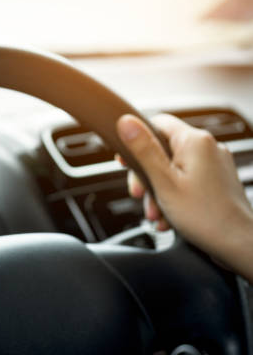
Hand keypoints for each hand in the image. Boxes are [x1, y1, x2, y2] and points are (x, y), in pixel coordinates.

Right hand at [116, 114, 252, 281]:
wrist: (239, 245)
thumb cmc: (206, 217)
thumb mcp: (163, 182)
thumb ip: (143, 149)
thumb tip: (126, 121)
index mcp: (194, 141)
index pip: (157, 123)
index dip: (136, 140)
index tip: (126, 161)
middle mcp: (208, 148)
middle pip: (162, 150)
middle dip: (146, 176)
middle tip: (140, 194)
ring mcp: (214, 164)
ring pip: (172, 169)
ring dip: (158, 191)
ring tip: (157, 213)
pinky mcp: (216, 180)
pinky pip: (185, 181)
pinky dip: (173, 196)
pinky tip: (168, 216)